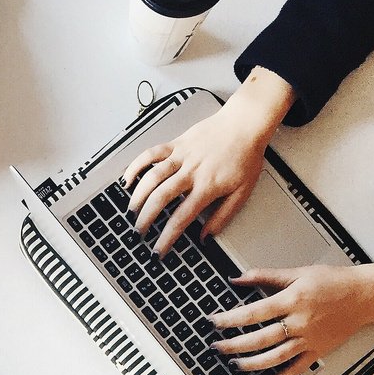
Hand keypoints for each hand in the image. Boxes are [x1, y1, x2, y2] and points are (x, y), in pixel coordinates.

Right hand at [120, 69, 296, 255]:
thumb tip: (206, 237)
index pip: (181, 218)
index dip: (166, 237)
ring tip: (132, 211)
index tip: (158, 250)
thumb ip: (222, 217)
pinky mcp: (176, 143)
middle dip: (146, 219)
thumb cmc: (245, 156)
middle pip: (161, 198)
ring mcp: (182, 156)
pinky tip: (128, 179)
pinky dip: (136, 166)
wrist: (246, 123)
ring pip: (152, 177)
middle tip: (140, 232)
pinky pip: (151, 153)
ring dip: (138, 196)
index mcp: (207, 187)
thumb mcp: (242, 192)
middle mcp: (191, 171)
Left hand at [209, 262, 373, 374]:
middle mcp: (300, 322)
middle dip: (234, 345)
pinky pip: (295, 370)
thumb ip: (265, 276)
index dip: (230, 319)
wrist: (365, 295)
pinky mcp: (317, 351)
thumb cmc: (333, 282)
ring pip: (275, 357)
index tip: (214, 322)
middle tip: (217, 348)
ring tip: (235, 364)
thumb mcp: (298, 273)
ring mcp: (309, 339)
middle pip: (260, 339)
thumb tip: (237, 277)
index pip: (253, 313)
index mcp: (293, 300)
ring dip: (252, 364)